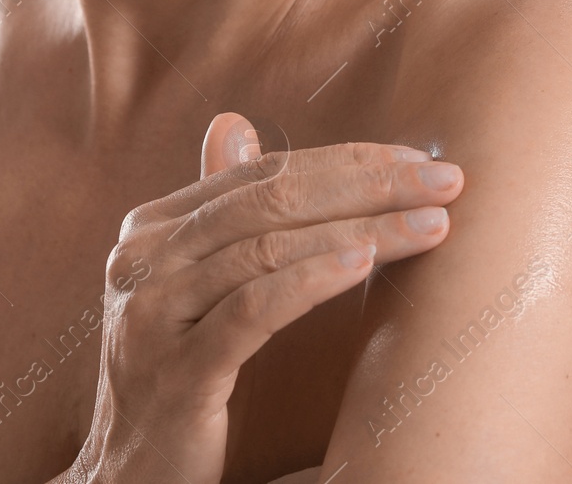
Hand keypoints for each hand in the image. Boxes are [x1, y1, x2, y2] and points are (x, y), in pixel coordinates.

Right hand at [59, 113, 463, 483]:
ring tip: (429, 223)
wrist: (128, 476)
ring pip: (267, 250)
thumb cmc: (178, 374)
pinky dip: (310, 281)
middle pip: (270, 202)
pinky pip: (251, 312)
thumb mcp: (193, 285)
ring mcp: (152, 315)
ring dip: (362, 229)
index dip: (345, 161)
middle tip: (444, 179)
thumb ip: (216, 210)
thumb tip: (234, 122)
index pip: (262, 175)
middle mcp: (142, 261)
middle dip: (367, 185)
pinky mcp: (174, 372)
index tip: (416, 159)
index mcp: (152, 229)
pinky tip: (364, 263)